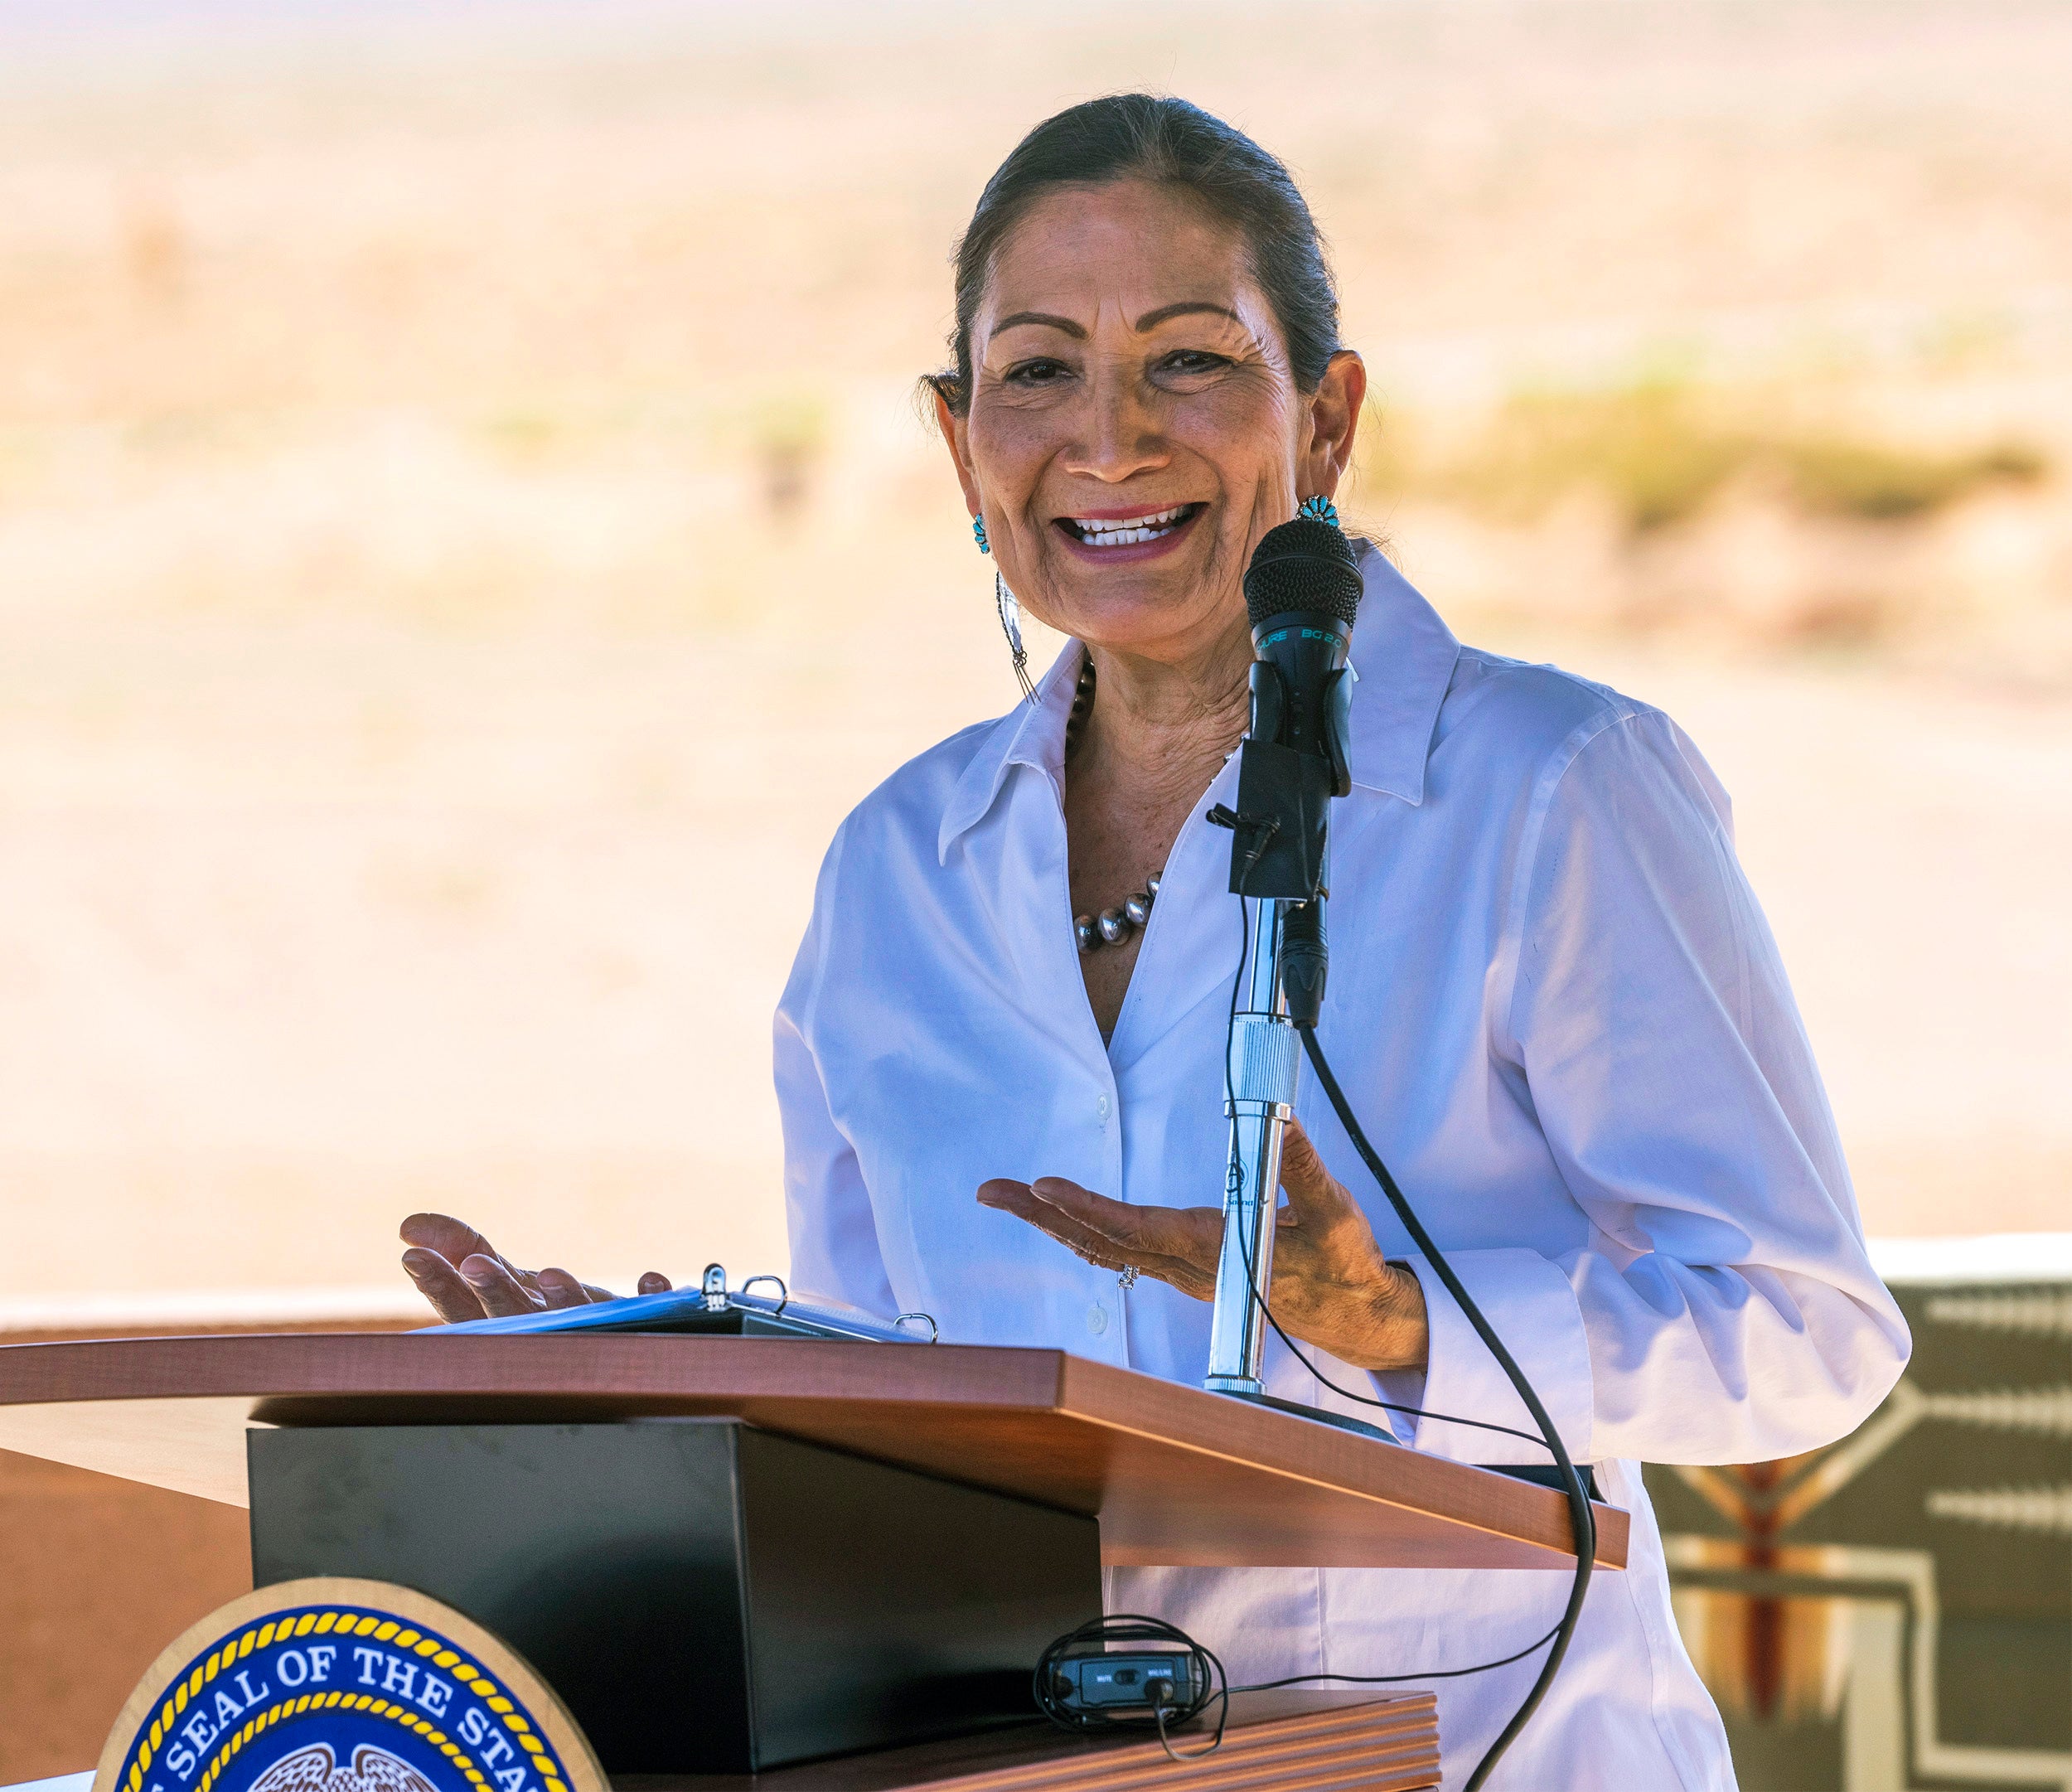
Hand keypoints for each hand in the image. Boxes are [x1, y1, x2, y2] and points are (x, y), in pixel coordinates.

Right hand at [399, 1213, 672, 1322]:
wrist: (618, 1343)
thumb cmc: (549, 1312)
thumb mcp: (505, 1278)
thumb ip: (462, 1250)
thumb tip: (409, 1224)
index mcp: (505, 1326)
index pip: (464, 1313)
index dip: (440, 1285)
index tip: (413, 1256)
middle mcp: (546, 1336)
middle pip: (516, 1319)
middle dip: (494, 1292)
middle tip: (475, 1265)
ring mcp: (595, 1334)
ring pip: (578, 1321)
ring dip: (565, 1298)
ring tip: (552, 1273)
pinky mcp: (642, 1327)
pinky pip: (650, 1313)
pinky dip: (650, 1296)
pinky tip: (650, 1279)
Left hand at [976, 1119, 1427, 1371]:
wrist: (1354, 1316)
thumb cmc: (1344, 1264)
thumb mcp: (1334, 1213)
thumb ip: (1304, 1168)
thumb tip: (1282, 1119)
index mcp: (1215, 1250)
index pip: (1138, 1229)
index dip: (1088, 1208)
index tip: (1043, 1187)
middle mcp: (1187, 1267)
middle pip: (1101, 1241)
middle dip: (1043, 1214)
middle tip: (989, 1190)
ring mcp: (1183, 1273)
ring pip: (1104, 1249)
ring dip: (1053, 1222)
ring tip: (1006, 1196)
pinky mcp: (1187, 1270)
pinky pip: (1121, 1253)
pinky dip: (1083, 1231)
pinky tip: (1059, 1218)